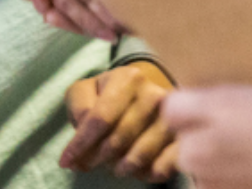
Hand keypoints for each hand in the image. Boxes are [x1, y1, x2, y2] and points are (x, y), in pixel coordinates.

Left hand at [62, 61, 176, 181]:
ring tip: (115, 167)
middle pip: (119, 138)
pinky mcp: (185, 137)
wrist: (148, 94)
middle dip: (99, 157)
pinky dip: (148, 173)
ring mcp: (174, 116)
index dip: (80, 143)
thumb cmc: (110, 95)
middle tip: (90, 164)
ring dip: (122, 167)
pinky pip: (165, 164)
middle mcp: (154, 93)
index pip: (99, 118)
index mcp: (128, 77)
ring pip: (140, 154)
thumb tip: (80, 144)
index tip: (66, 161)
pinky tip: (139, 172)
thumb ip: (78, 110)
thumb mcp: (87, 92)